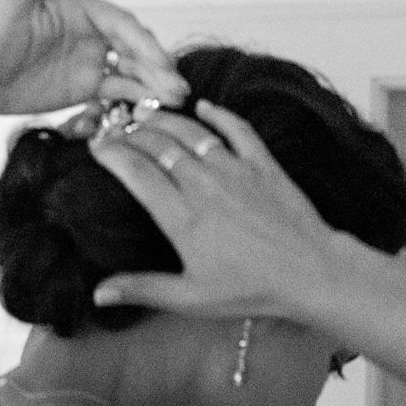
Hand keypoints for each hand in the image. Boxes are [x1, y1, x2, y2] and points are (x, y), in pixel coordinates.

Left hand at [0, 0, 186, 118]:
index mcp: (79, 7)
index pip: (122, 23)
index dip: (145, 44)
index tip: (161, 63)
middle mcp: (89, 31)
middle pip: (134, 47)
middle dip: (158, 66)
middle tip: (177, 87)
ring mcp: (89, 60)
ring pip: (133, 69)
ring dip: (156, 83)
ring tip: (176, 99)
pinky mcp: (85, 86)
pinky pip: (119, 89)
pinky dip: (140, 96)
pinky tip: (156, 106)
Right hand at [88, 101, 371, 323]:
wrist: (309, 272)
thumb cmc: (251, 289)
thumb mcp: (191, 298)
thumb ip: (143, 289)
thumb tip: (98, 293)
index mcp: (182, 217)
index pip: (136, 173)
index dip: (111, 153)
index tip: (96, 145)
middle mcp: (203, 186)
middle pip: (158, 145)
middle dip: (130, 132)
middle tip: (115, 128)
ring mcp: (234, 171)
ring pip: (191, 132)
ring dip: (165, 119)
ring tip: (145, 114)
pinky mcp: (263, 164)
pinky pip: (236, 129)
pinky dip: (218, 114)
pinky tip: (203, 106)